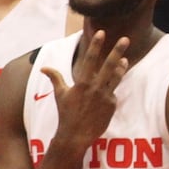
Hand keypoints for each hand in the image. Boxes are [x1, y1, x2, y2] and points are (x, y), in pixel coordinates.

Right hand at [43, 31, 128, 149]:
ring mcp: (105, 96)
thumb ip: (55, 78)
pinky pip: (113, 94)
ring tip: (125, 59)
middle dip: (117, 51)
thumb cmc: (66, 114)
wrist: (75, 135)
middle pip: (109, 65)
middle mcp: (95, 88)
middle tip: (126, 39)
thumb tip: (43, 68)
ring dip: (121, 67)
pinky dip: (111, 91)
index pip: (90, 60)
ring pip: (116, 77)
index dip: (95, 45)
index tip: (101, 32)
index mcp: (82, 83)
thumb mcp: (60, 94)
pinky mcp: (112, 105)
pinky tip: (106, 94)